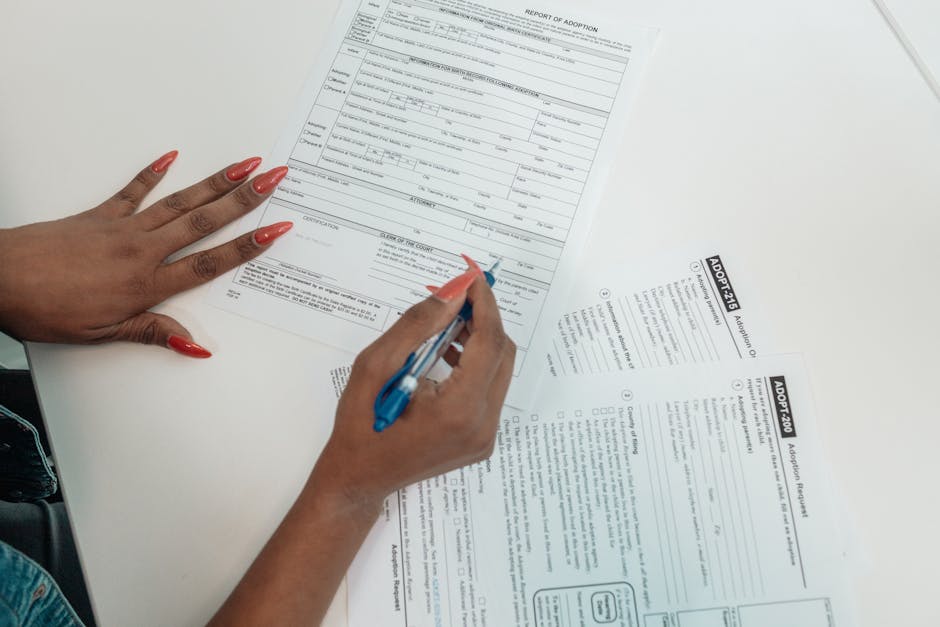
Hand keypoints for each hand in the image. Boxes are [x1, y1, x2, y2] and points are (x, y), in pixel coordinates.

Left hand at [0, 151, 292, 356]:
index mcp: (146, 284)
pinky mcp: (99, 215)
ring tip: (244, 165)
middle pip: (205, 222)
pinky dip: (153, 173)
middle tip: (275, 177)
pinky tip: (172, 157)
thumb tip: (194, 345)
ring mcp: (122, 228)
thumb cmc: (46, 309)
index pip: (210, 262)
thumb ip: (151, 332)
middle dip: (245, 199)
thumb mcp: (102, 335)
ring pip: (180, 202)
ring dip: (215, 182)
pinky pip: (133, 191)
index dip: (248, 246)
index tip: (276, 228)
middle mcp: (142, 250)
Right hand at [315, 265, 515, 507]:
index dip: (484, 304)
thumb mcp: (374, 367)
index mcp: (458, 410)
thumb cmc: (359, 427)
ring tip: (446, 325)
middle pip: (501, 355)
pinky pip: (489, 390)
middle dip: (482, 319)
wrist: (358, 481)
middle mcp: (482, 426)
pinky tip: (448, 354)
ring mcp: (485, 437)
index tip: (471, 278)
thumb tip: (452, 294)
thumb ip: (416, 326)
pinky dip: (475, 365)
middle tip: (455, 298)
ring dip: (479, 341)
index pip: (489, 343)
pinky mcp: (482, 440)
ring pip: (499, 371)